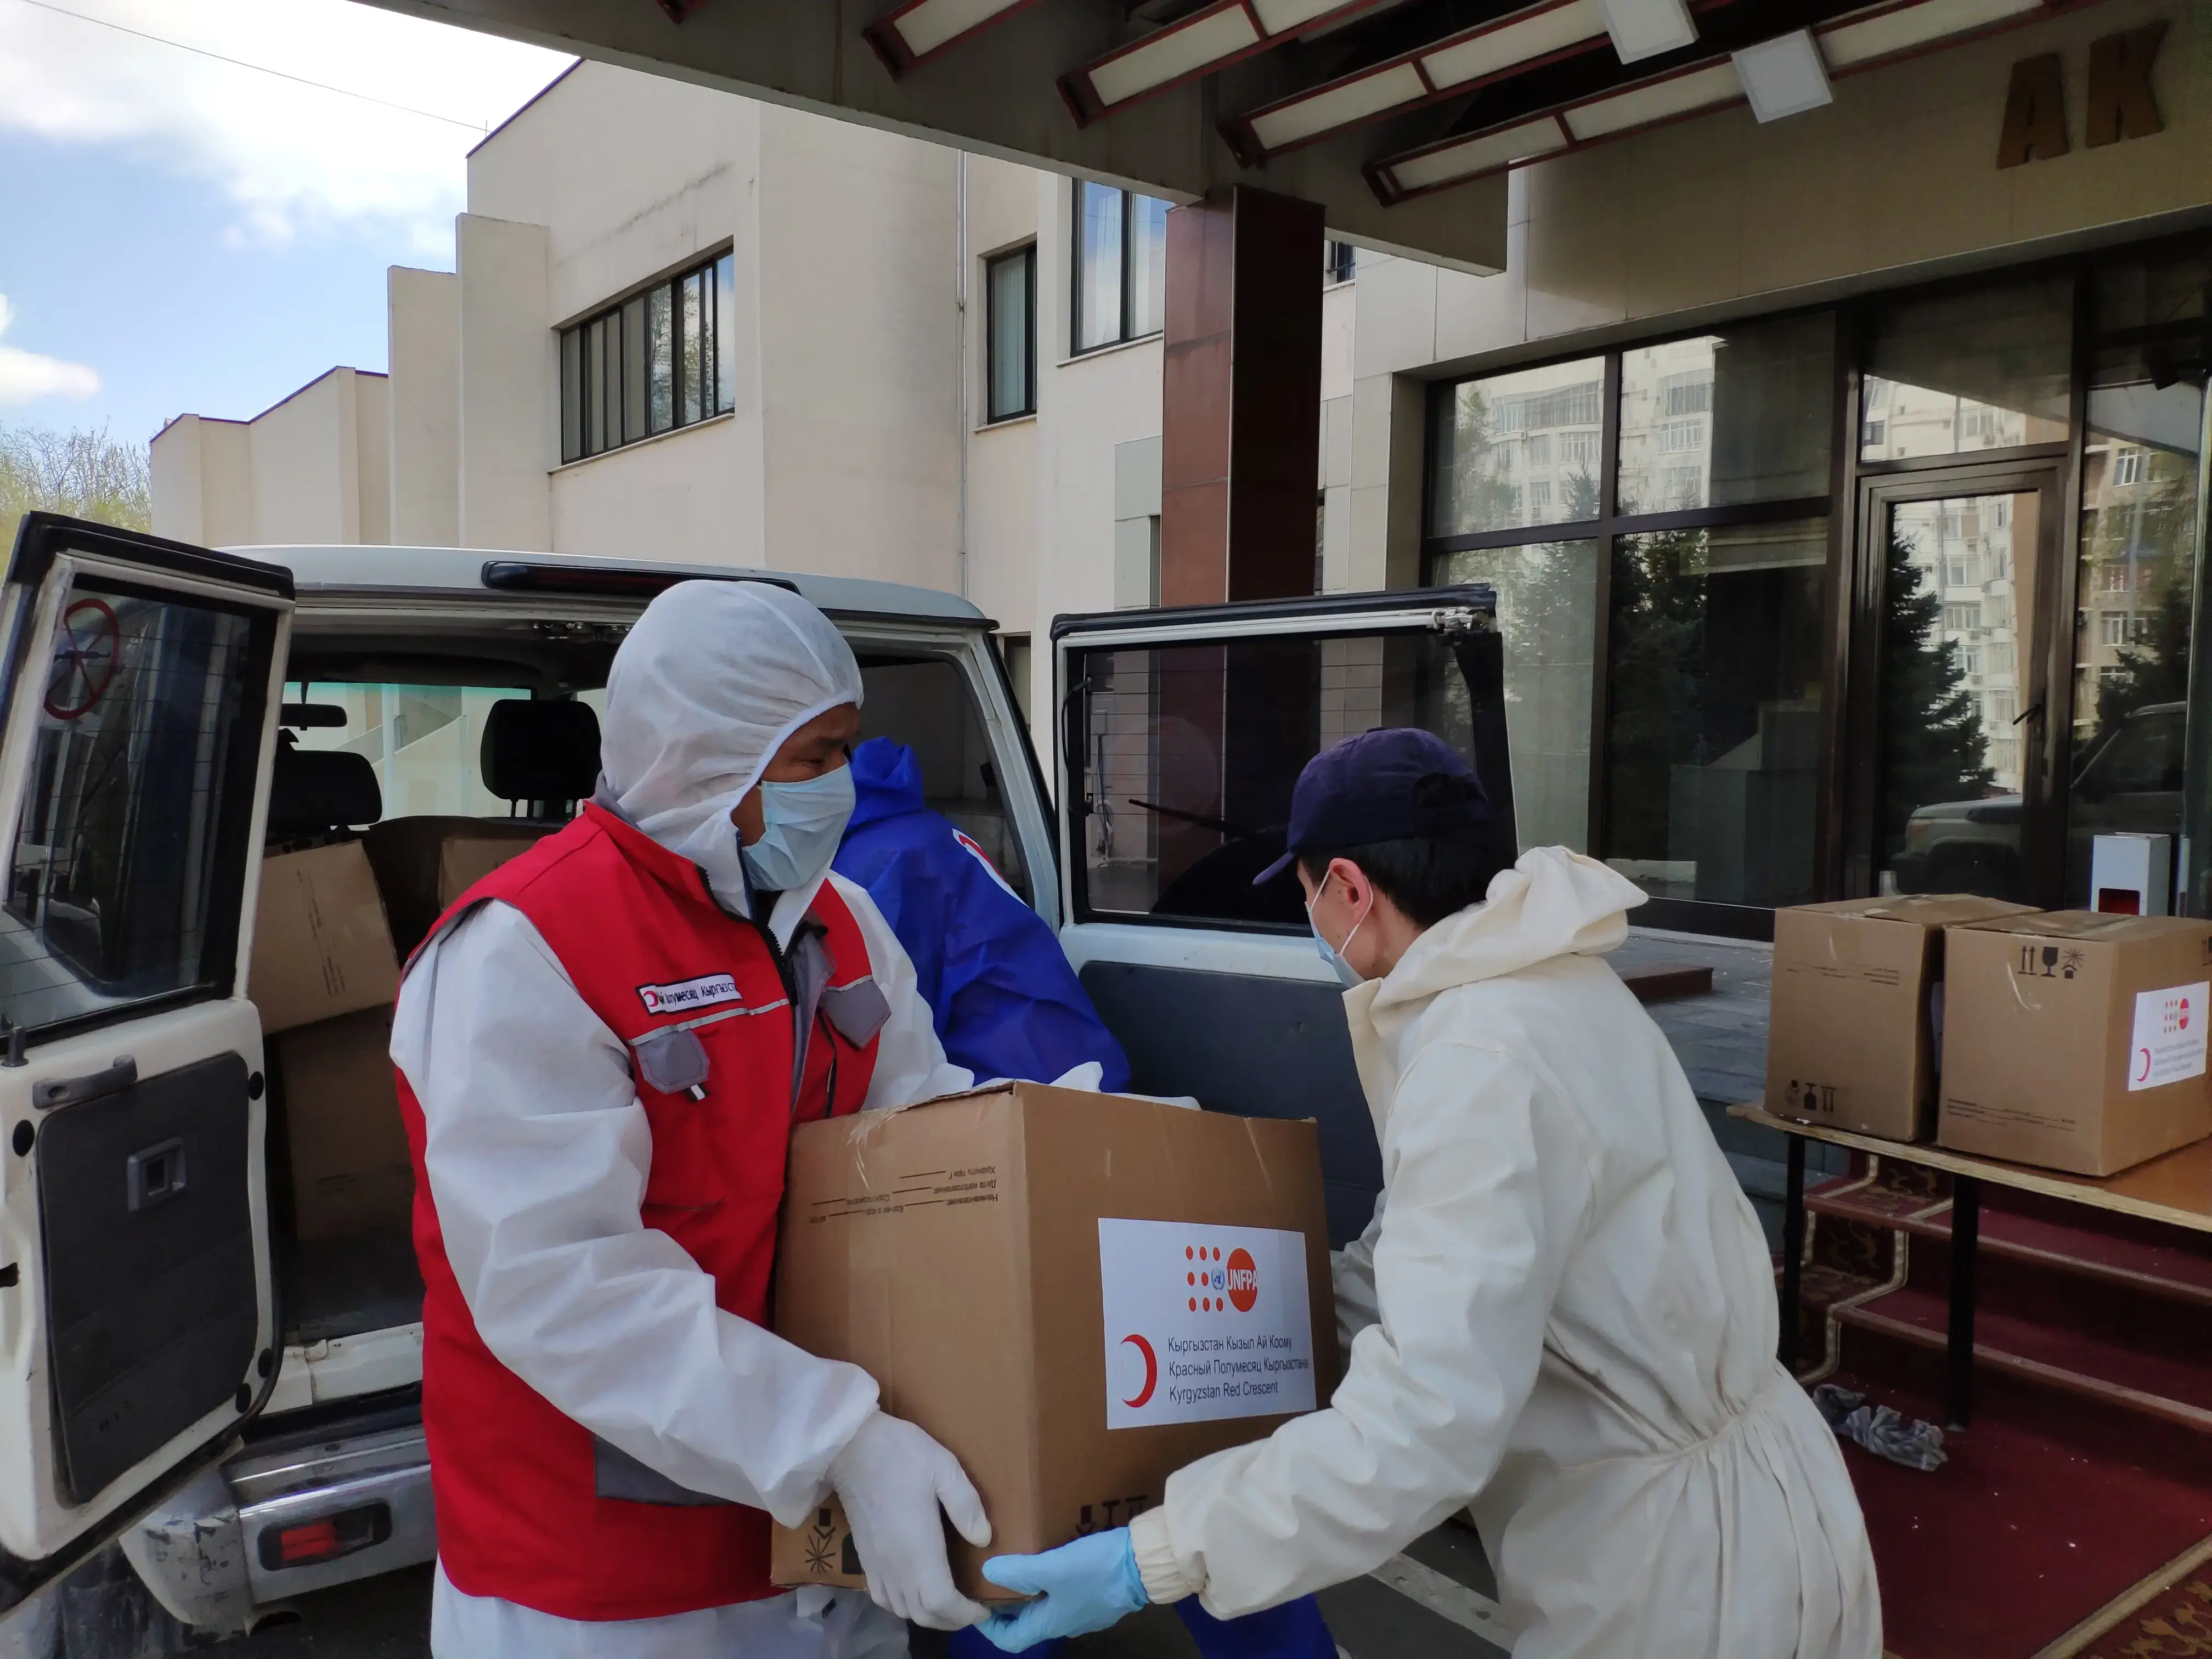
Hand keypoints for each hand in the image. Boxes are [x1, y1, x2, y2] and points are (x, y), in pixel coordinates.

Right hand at [827, 1411, 991, 1629]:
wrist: (850, 1447)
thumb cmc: (901, 1455)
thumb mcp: (944, 1468)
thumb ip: (966, 1506)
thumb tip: (984, 1539)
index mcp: (918, 1548)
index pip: (941, 1602)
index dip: (965, 1613)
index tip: (984, 1608)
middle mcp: (895, 1566)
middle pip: (923, 1615)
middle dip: (952, 1620)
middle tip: (973, 1609)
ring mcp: (877, 1565)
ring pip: (903, 1611)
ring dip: (929, 1616)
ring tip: (950, 1605)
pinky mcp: (864, 1559)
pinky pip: (884, 1599)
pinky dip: (904, 1606)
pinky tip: (915, 1593)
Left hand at [976, 1528, 1147, 1651]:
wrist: (1144, 1564)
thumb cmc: (1096, 1570)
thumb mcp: (1053, 1567)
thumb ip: (1018, 1572)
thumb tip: (987, 1573)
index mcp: (1053, 1623)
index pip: (1012, 1640)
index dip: (991, 1629)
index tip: (976, 1607)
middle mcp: (1068, 1623)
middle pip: (1029, 1621)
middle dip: (1008, 1604)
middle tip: (993, 1577)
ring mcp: (1086, 1610)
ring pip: (1048, 1606)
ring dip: (1030, 1591)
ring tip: (1019, 1562)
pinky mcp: (1100, 1594)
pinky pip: (1067, 1593)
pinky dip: (1052, 1582)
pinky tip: (1052, 1556)